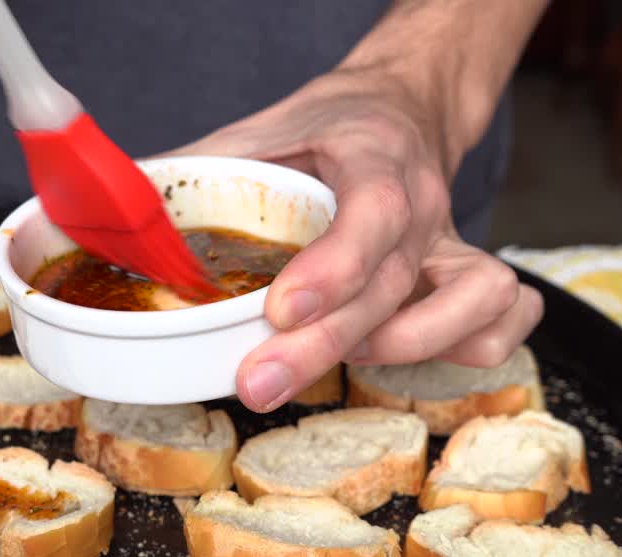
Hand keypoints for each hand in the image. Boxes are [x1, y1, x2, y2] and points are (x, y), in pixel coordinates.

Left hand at [170, 65, 543, 412]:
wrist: (403, 109)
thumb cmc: (331, 127)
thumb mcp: (264, 128)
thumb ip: (202, 169)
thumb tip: (114, 211)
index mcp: (376, 160)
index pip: (373, 215)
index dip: (334, 270)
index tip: (279, 311)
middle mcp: (425, 207)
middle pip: (395, 286)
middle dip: (327, 345)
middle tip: (257, 383)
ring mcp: (454, 243)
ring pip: (475, 302)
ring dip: (405, 350)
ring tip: (333, 366)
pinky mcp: (469, 272)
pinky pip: (507, 317)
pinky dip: (471, 349)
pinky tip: (407, 358)